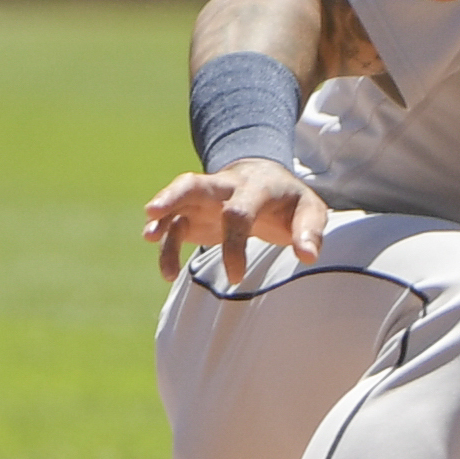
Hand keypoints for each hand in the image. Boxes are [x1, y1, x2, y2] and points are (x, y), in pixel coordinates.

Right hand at [142, 158, 327, 284]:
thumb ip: (310, 231)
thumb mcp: (310, 210)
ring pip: (174, 202)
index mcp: (256, 186)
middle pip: (193, 183)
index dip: (234, 245)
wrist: (269, 181)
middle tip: (152, 210)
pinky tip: (168, 272)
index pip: (238, 211)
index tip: (236, 277)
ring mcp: (204, 198)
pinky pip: (173, 226)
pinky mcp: (192, 213)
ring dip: (160, 220)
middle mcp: (224, 186)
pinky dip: (165, 244)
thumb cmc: (290, 202)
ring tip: (149, 238)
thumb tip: (308, 257)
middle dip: (172, 195)